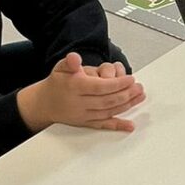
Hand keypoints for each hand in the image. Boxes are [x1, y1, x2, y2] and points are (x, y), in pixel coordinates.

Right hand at [18, 51, 146, 132]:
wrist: (45, 103)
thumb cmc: (57, 84)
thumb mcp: (60, 68)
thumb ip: (70, 62)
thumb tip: (75, 58)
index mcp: (75, 87)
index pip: (100, 87)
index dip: (117, 83)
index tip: (130, 79)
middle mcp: (79, 103)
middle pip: (107, 100)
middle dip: (126, 94)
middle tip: (139, 87)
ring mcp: (83, 115)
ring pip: (108, 112)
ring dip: (126, 105)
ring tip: (139, 97)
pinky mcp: (86, 123)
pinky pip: (104, 125)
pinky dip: (118, 125)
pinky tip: (129, 125)